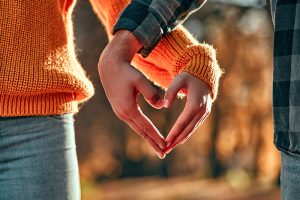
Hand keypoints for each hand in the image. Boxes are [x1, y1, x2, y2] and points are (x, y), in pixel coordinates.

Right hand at [98, 30, 165, 158]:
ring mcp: (120, 112)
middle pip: (141, 132)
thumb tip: (161, 106)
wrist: (110, 67)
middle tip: (163, 154)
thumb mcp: (140, 80)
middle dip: (152, 143)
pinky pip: (134, 123)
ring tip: (158, 147)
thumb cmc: (126, 72)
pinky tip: (148, 134)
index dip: (156, 137)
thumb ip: (151, 94)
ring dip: (148, 138)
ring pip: (137, 129)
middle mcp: (123, 113)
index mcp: (128, 108)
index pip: (146, 127)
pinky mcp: (120, 110)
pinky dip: (142, 130)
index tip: (165, 145)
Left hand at [164, 72, 211, 153]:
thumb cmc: (189, 76)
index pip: (183, 121)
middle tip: (165, 150)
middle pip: (188, 129)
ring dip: (180, 140)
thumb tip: (165, 106)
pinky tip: (178, 141)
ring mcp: (204, 113)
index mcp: (196, 103)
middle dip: (176, 141)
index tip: (166, 141)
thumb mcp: (179, 79)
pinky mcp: (204, 114)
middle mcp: (202, 110)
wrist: (203, 75)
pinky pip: (193, 126)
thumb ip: (171, 91)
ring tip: (169, 148)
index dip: (175, 132)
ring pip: (191, 130)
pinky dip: (185, 134)